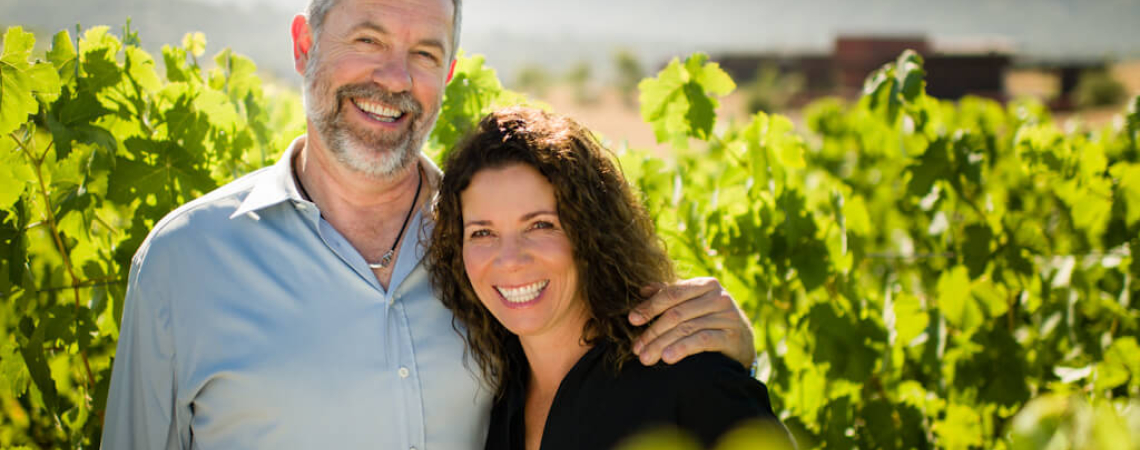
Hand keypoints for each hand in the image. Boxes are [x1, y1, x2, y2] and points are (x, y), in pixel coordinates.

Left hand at [629, 277, 755, 366]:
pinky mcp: (732, 336)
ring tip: (646, 358)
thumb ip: (671, 294)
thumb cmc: (711, 318)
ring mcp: (727, 316)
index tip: (632, 320)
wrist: (743, 341)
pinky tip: (668, 358)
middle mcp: (718, 297)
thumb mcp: (693, 303)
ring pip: (686, 329)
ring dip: (662, 344)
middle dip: (653, 332)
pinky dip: (682, 349)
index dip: (650, 307)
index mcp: (705, 285)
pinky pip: (702, 341)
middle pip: (677, 314)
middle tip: (636, 348)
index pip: (671, 294)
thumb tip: (643, 289)